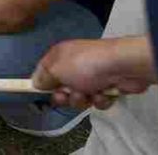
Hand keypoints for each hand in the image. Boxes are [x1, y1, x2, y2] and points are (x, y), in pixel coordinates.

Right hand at [32, 36, 157, 110]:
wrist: (122, 66)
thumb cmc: (84, 65)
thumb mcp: (56, 69)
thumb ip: (43, 78)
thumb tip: (35, 82)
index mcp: (59, 56)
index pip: (43, 71)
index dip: (40, 83)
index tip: (36, 93)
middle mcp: (73, 65)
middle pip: (61, 88)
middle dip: (64, 96)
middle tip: (67, 95)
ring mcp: (91, 77)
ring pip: (79, 97)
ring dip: (83, 99)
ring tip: (91, 93)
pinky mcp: (106, 87)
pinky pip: (96, 100)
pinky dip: (99, 100)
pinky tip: (104, 94)